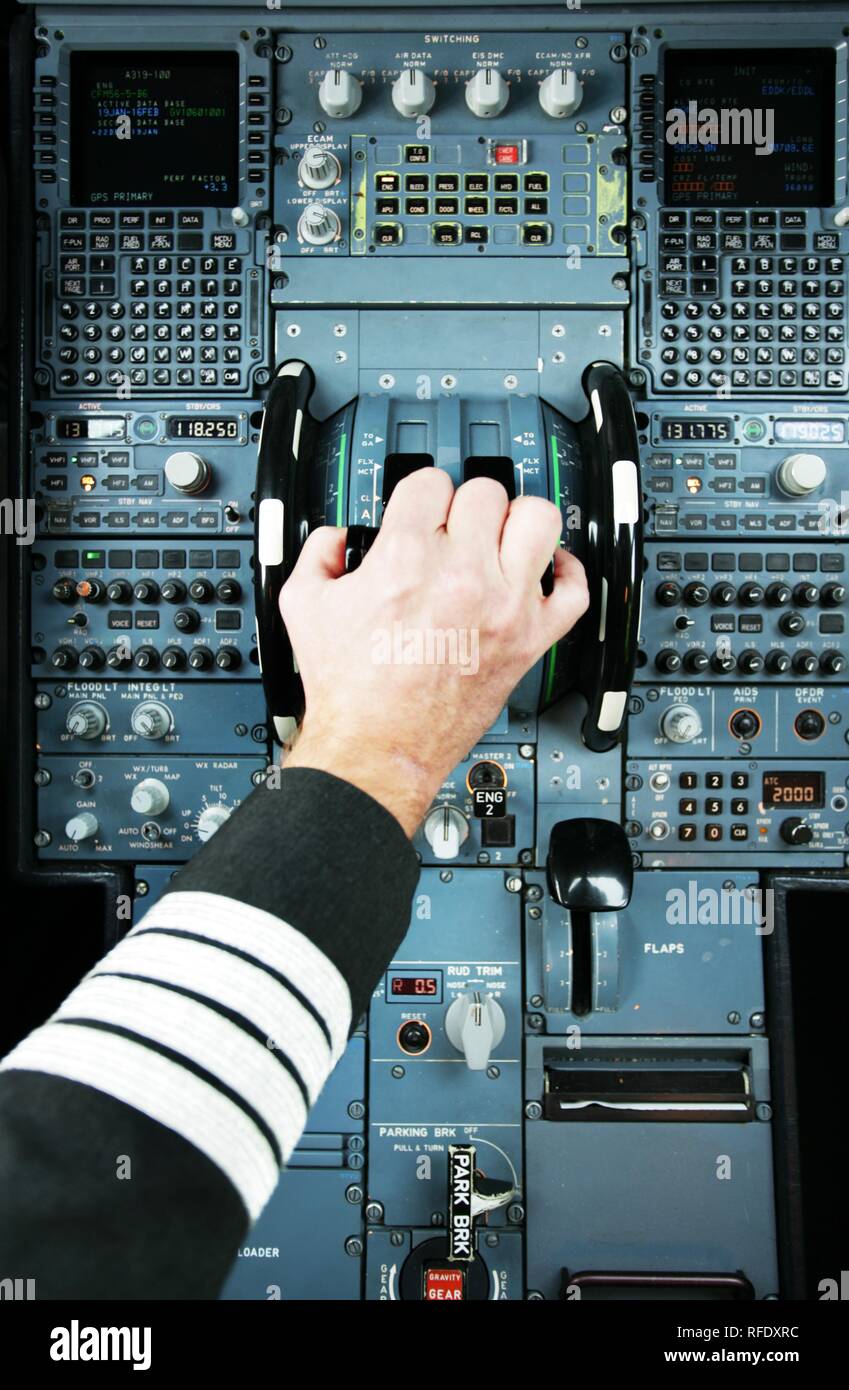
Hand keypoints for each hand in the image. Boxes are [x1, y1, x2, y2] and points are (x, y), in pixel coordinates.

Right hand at [281, 469, 588, 834]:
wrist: (377, 746)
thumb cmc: (349, 690)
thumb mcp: (303, 605)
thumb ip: (319, 553)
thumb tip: (338, 540)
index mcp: (406, 557)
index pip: (431, 481)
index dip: (421, 494)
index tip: (421, 512)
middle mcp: (462, 574)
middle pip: (486, 493)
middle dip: (465, 507)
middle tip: (456, 531)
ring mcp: (505, 605)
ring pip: (539, 520)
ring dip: (519, 522)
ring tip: (502, 539)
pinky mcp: (531, 640)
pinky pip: (575, 590)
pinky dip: (567, 573)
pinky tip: (545, 570)